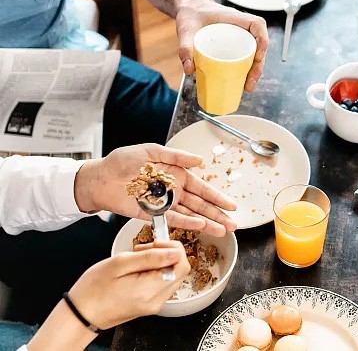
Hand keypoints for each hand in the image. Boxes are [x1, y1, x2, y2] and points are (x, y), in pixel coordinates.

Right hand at [67, 241, 190, 329]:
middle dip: (165, 254)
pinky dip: (154, 272)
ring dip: (159, 263)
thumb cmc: (92, 290)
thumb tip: (174, 252)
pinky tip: (137, 270)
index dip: (172, 248)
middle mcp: (157, 300)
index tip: (155, 243)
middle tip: (142, 251)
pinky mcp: (150, 305)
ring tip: (136, 261)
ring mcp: (155, 304)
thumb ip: (150, 257)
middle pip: (179, 270)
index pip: (182, 264)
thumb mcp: (119, 264)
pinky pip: (162, 284)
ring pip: (172, 276)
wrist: (81, 314)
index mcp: (150, 290)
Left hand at [74, 143, 236, 235]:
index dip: (217, 197)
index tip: (232, 206)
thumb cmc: (122, 161)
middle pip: (200, 205)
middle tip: (233, 224)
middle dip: (217, 215)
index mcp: (176, 175)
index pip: (202, 188)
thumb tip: (200, 160)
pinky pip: (172, 220)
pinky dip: (187, 223)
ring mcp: (164, 204)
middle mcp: (173, 192)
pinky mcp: (151, 214)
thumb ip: (176, 156)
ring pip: (190, 215)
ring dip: (207, 223)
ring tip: (223, 230)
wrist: (99, 177)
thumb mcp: (151, 151)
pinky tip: (201, 226)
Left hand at [176, 0, 268, 91]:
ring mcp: (240, 34)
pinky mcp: (235, 42)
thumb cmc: (190, 13)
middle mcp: (241, 26)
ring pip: (255, 51)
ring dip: (255, 69)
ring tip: (247, 86)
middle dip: (258, 65)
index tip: (257, 57)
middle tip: (250, 82)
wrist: (188, 8)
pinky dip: (248, 67)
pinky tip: (242, 80)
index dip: (262, 41)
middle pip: (259, 44)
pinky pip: (247, 53)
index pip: (257, 25)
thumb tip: (190, 70)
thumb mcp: (186, 29)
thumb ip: (185, 47)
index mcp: (234, 17)